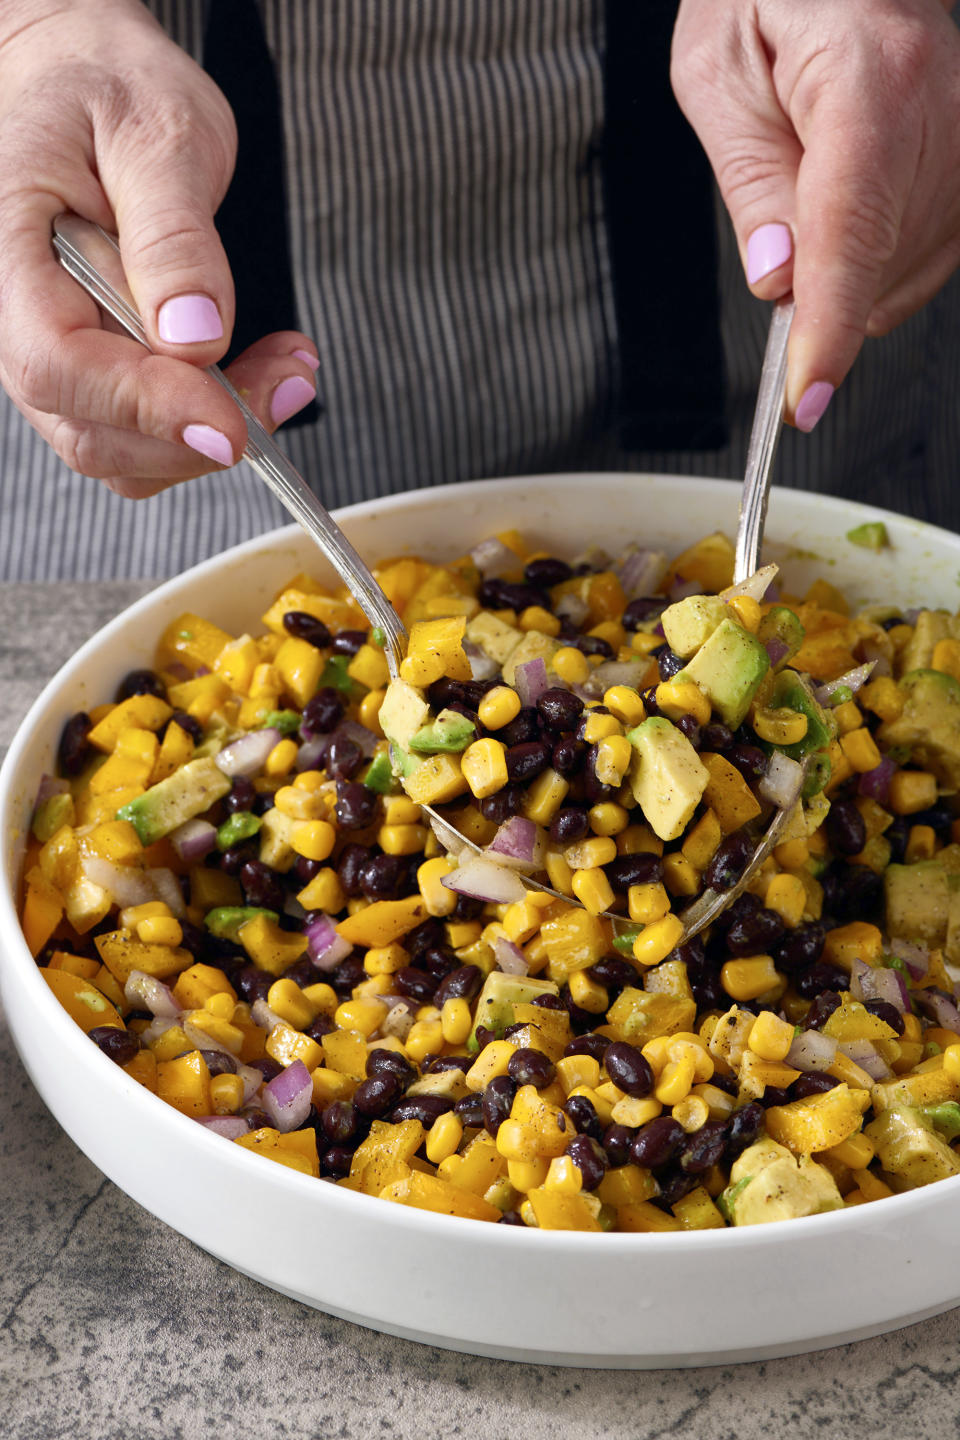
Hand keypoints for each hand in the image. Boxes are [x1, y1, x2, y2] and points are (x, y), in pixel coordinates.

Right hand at [0, 0, 318, 496]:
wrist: (90, 80)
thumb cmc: (109, 88)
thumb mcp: (159, 133)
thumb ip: (174, 237)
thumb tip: (193, 337)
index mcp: (8, 249)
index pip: (55, 361)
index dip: (144, 405)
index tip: (229, 423)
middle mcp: (17, 316)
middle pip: (89, 430)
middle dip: (194, 431)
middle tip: (287, 381)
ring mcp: (55, 350)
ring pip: (121, 449)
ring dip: (210, 434)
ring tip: (286, 369)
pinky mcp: (96, 368)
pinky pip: (144, 430)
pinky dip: (208, 420)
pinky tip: (261, 373)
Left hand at [671, 0, 959, 428]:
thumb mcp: (718, 74)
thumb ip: (749, 180)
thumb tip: (777, 279)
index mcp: (870, 77)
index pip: (852, 230)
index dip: (827, 326)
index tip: (803, 395)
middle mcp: (941, 109)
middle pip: (876, 266)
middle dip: (812, 287)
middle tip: (775, 217)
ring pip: (903, 278)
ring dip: (844, 275)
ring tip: (814, 182)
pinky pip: (928, 260)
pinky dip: (876, 266)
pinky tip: (851, 215)